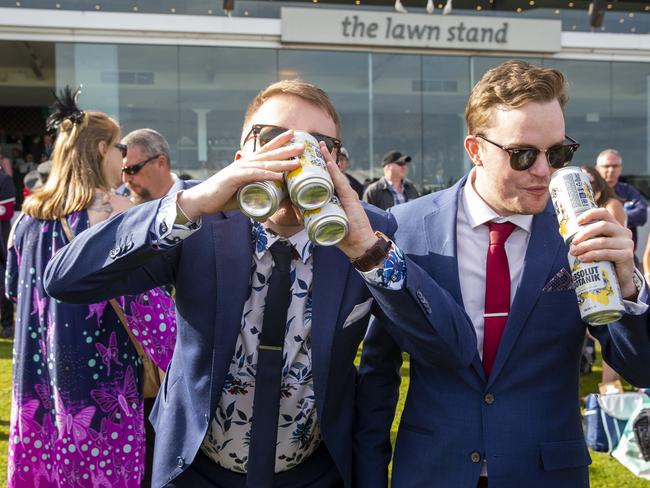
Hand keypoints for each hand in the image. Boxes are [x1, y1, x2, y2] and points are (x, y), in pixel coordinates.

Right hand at [177, 130, 301, 219]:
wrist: (202, 200)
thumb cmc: (223, 196)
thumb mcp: (244, 192)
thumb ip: (257, 193)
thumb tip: (273, 201)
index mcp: (247, 163)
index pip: (266, 150)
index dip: (279, 141)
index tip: (293, 134)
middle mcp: (244, 162)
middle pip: (269, 154)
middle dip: (287, 149)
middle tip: (303, 146)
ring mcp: (239, 169)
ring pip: (265, 164)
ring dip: (282, 162)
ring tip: (297, 161)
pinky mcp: (234, 178)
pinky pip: (254, 175)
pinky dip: (267, 174)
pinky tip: (278, 175)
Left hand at [320, 141, 377, 258]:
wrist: (361, 244)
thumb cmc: (344, 235)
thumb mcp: (326, 222)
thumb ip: (315, 214)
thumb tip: (298, 210)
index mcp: (337, 196)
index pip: (327, 177)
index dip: (320, 165)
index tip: (311, 153)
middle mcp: (342, 192)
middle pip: (331, 172)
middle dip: (323, 157)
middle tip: (314, 144)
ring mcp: (347, 195)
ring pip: (335, 174)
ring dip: (327, 159)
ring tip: (320, 146)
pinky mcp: (350, 200)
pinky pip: (340, 183)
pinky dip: (334, 173)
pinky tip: (328, 163)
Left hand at [570, 207, 636, 298]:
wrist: (619, 278)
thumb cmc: (604, 260)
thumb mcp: (595, 246)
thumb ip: (584, 238)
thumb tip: (562, 230)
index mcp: (615, 226)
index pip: (604, 213)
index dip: (590, 214)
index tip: (577, 222)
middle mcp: (624, 232)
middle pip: (603, 226)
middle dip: (585, 233)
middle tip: (573, 242)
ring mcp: (627, 243)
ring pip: (603, 241)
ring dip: (585, 246)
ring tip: (574, 252)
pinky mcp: (627, 255)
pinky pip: (607, 253)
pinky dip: (593, 255)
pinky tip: (583, 258)